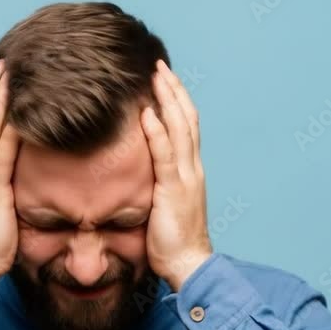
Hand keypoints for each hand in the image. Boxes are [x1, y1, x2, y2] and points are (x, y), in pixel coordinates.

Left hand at [141, 60, 212, 290]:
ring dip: (167, 99)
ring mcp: (186, 177)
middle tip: (159, 64)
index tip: (163, 78)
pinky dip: (157, 131)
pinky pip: (165, 155)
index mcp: (191, 170)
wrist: (189, 265)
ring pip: (180, 128)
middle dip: (173, 89)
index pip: (186, 126)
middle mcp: (193, 168)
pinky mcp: (174, 190)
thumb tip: (137, 171)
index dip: (176, 99)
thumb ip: (156, 183)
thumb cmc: (172, 240)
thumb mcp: (163, 204)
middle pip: (186, 118)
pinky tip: (147, 112)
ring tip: (155, 75)